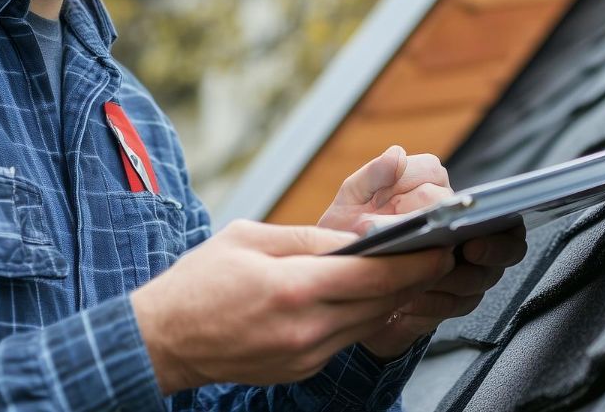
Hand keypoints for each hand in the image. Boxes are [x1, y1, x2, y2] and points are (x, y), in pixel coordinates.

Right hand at [129, 219, 454, 394]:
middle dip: (413, 277)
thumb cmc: (199, 282)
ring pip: (369, 322)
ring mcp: (305, 354)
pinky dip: (358, 315)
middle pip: (382, 303)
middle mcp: (306, 328)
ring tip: (401, 269)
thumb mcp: (249, 238)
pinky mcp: (302, 367)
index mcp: (293, 288)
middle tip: (434, 252)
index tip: (440, 245)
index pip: (376, 276)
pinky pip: (344, 337)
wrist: (164, 341)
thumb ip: (309, 238)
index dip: (416, 261)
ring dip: (389, 297)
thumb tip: (360, 237)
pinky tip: (357, 295)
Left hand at [318, 147, 527, 360]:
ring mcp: (465, 266)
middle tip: (470, 249)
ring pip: (484, 275)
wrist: (343, 272)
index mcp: (441, 194)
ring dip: (455, 280)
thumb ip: (373, 175)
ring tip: (422, 282)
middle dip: (493, 244)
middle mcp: (463, 227)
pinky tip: (409, 302)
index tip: (439, 215)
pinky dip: (435, 304)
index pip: (471, 195)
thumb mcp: (354, 196)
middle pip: (504, 235)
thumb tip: (396, 155)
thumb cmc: (351, 227)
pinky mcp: (455, 298)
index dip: (457, 206)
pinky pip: (459, 304)